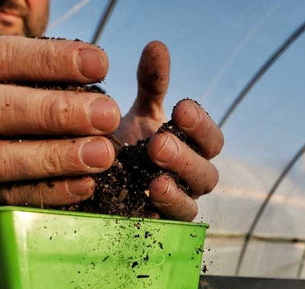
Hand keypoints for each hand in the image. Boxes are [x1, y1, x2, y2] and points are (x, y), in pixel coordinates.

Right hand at [0, 37, 119, 213]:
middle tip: (107, 115)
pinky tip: (84, 185)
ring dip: (54, 158)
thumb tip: (95, 66)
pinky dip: (49, 192)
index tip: (99, 65)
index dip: (48, 60)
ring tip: (101, 154)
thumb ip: (31, 75)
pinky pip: (8, 199)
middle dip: (54, 112)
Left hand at [116, 41, 222, 220]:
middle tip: (158, 145)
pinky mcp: (159, 227)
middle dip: (185, 157)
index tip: (180, 107)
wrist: (94, 181)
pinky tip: (147, 199)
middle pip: (206, 172)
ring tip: (155, 179)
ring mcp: (176, 205)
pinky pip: (171, 225)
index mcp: (190, 150)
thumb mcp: (137, 115)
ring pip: (193, 202)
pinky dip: (163, 212)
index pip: (210, 139)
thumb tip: (157, 45)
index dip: (201, 125)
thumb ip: (151, 86)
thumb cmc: (123, 146)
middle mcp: (189, 179)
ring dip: (177, 189)